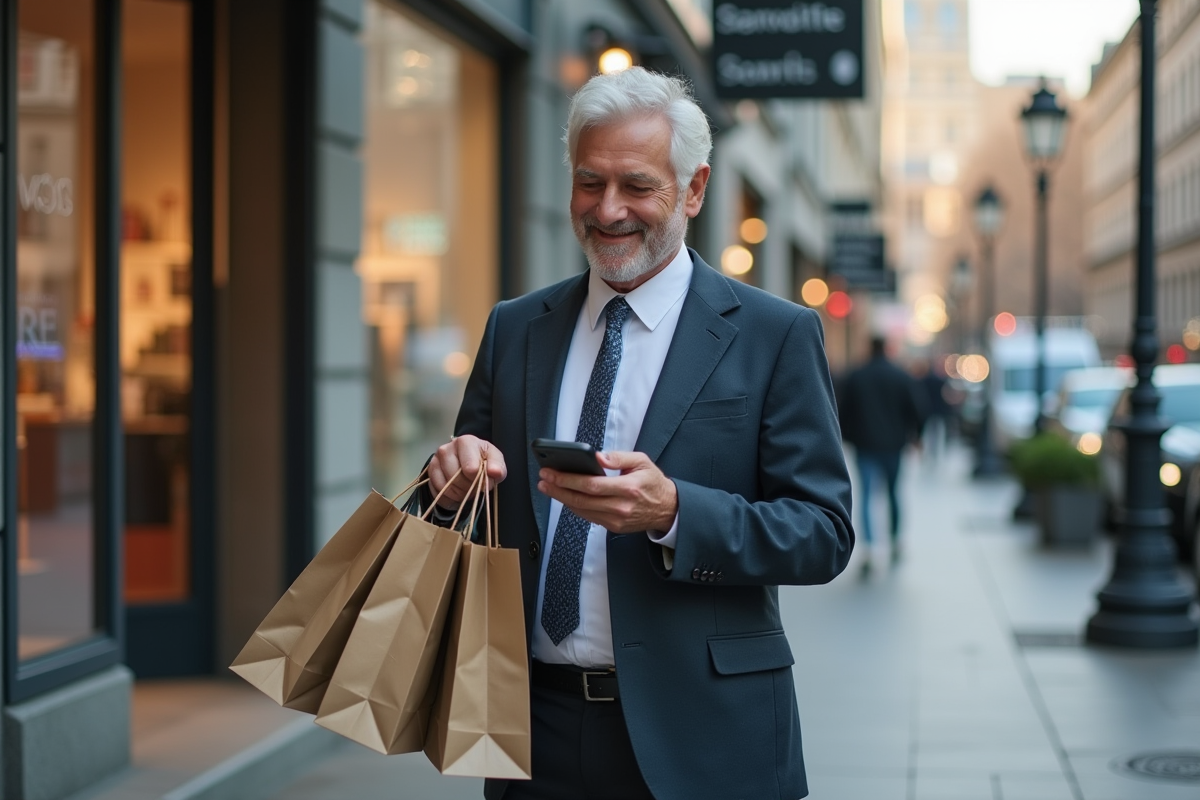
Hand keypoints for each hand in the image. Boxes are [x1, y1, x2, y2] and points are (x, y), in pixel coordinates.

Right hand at [429, 435, 506, 509]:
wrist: (469, 461)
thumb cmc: (483, 460)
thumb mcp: (495, 461)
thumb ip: (497, 466)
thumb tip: (495, 472)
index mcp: (465, 442)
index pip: (470, 468)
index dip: (479, 480)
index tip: (484, 481)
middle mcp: (446, 448)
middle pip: (456, 478)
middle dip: (469, 488)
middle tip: (475, 487)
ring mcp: (436, 460)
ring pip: (446, 486)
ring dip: (459, 494)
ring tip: (467, 489)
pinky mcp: (430, 472)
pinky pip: (438, 492)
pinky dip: (449, 497)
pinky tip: (457, 492)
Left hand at [537, 450, 677, 532]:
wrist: (667, 509)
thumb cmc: (654, 483)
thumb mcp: (642, 462)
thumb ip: (620, 457)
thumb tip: (598, 457)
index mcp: (628, 489)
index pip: (591, 485)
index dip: (568, 479)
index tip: (552, 472)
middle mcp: (620, 507)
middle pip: (581, 500)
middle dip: (558, 489)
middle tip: (543, 480)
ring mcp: (616, 520)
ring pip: (582, 510)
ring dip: (562, 499)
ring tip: (548, 487)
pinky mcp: (613, 527)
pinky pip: (588, 516)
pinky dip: (574, 507)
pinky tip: (565, 496)